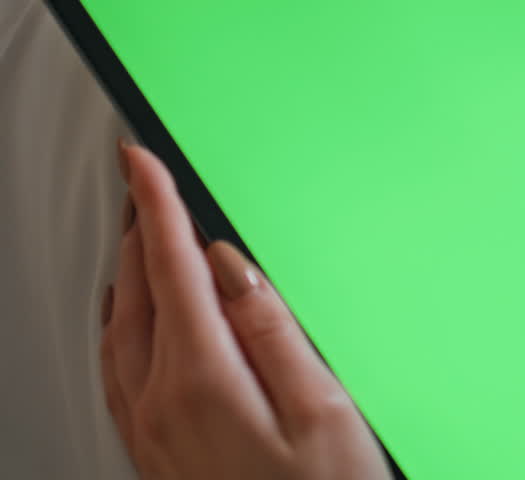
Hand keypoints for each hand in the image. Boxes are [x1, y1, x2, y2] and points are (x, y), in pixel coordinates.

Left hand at [101, 143, 391, 479]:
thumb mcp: (323, 410)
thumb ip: (273, 331)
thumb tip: (234, 268)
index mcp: (202, 379)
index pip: (170, 267)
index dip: (156, 205)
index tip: (142, 159)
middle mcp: (159, 403)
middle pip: (136, 291)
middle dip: (138, 228)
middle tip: (147, 184)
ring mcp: (149, 432)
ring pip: (118, 328)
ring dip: (127, 273)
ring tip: (142, 236)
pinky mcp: (153, 453)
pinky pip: (116, 369)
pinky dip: (120, 323)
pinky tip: (133, 320)